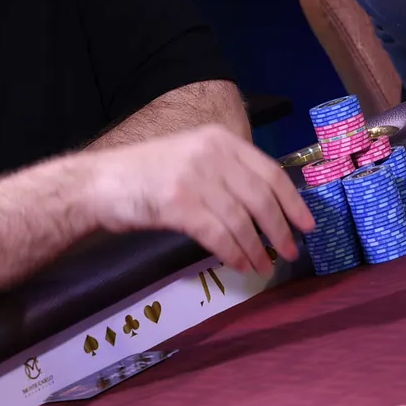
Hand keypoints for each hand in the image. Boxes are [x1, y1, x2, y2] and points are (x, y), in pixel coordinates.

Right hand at [78, 124, 314, 274]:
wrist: (98, 183)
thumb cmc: (144, 175)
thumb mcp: (190, 157)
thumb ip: (224, 172)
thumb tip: (264, 206)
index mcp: (218, 139)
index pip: (269, 171)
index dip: (292, 201)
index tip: (306, 224)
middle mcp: (210, 154)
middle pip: (260, 197)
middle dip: (279, 229)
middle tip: (289, 252)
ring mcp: (194, 178)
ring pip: (241, 220)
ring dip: (256, 248)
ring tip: (263, 266)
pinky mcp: (178, 204)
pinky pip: (218, 235)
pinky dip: (234, 253)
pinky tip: (239, 265)